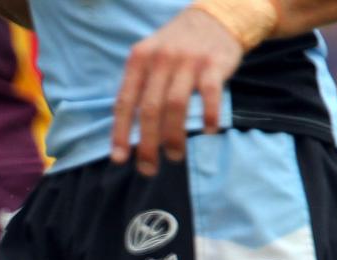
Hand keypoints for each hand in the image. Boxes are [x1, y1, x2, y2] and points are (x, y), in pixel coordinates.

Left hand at [110, 7, 243, 175]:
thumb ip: (138, 86)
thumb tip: (124, 129)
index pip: (124, 102)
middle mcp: (160, 59)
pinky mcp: (214, 63)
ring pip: (175, 106)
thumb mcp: (149, 57)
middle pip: (148, 110)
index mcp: (138, 60)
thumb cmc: (177, 46)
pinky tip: (208, 132)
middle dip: (146, 144)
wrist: (217, 15)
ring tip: (174, 156)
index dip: (119, 133)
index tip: (119, 159)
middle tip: (148, 168)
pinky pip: (209, 95)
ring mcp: (188, 61)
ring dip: (173, 137)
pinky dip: (208, 116)